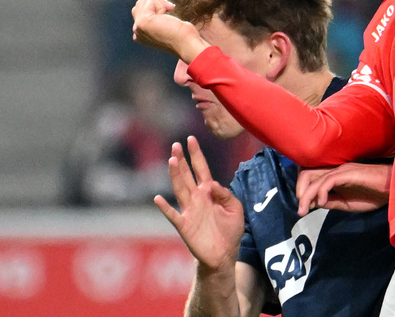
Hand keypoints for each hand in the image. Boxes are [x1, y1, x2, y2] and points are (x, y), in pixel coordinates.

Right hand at [131, 0, 208, 61]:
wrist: (186, 44)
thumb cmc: (182, 35)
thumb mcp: (166, 24)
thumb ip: (154, 15)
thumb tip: (147, 0)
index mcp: (141, 34)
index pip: (139, 10)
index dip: (154, 5)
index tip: (168, 9)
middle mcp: (137, 31)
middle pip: (140, 4)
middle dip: (156, 2)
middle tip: (169, 10)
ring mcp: (139, 26)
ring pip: (144, 1)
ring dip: (160, 3)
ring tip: (168, 14)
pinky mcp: (143, 21)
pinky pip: (149, 1)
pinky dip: (161, 4)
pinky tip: (167, 14)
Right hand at [154, 136, 243, 271]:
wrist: (224, 255)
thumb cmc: (230, 231)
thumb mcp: (236, 208)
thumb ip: (226, 194)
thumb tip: (211, 184)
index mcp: (209, 192)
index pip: (201, 168)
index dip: (196, 154)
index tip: (191, 139)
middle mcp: (197, 198)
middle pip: (187, 175)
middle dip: (181, 160)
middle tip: (176, 144)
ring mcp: (189, 210)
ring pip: (179, 189)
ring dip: (175, 175)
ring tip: (171, 160)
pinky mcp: (184, 225)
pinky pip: (173, 215)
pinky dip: (165, 207)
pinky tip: (158, 198)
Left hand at [296, 162, 391, 215]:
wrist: (393, 189)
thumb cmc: (373, 194)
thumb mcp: (347, 203)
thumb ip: (331, 202)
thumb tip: (313, 204)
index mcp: (333, 176)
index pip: (310, 176)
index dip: (302, 190)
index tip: (303, 208)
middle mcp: (334, 169)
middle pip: (307, 173)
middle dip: (299, 191)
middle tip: (301, 210)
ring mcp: (341, 170)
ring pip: (315, 178)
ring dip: (306, 195)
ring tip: (304, 210)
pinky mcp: (349, 173)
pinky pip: (330, 180)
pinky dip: (322, 191)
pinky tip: (322, 202)